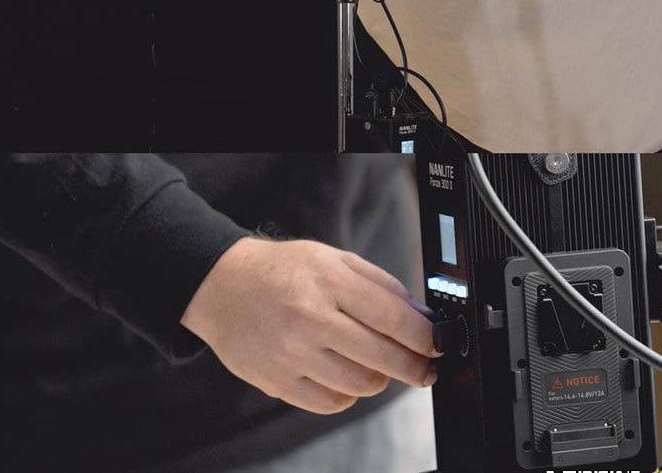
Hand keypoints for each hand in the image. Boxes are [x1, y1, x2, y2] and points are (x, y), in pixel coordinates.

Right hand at [181, 237, 438, 414]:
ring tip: (377, 364)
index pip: (392, 317)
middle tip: (425, 368)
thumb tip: (419, 316)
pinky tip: (345, 374)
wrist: (224, 286)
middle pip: (381, 357)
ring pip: (360, 385)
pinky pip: (331, 402)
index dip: (424, 337)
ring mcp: (291, 354)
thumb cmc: (284, 270)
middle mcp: (309, 319)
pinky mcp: (277, 382)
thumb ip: (379, 284)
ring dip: (379, 378)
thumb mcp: (333, 258)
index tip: (437, 344)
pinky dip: (348, 394)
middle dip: (414, 366)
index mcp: (328, 282)